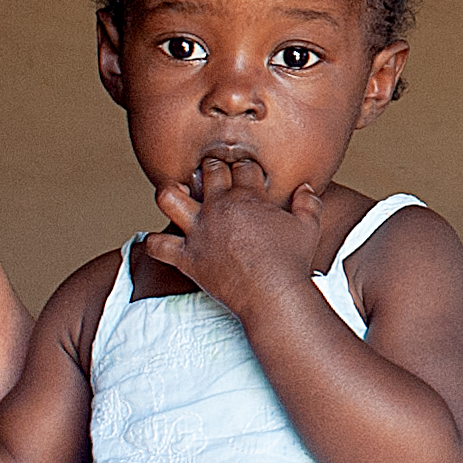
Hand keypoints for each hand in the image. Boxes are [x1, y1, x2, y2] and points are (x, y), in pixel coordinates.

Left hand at [146, 153, 332, 312]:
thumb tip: (306, 188)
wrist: (273, 295)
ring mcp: (199, 232)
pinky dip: (153, 243)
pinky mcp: (187, 258)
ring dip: (171, 192)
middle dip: (212, 169)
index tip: (248, 176)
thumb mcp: (308, 227)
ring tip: (179, 195)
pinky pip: (157, 246)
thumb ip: (308, 203)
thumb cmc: (292, 261)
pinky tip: (160, 242)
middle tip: (216, 179)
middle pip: (208, 171)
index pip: (243, 167)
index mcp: (247, 197)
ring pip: (168, 197)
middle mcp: (218, 208)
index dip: (246, 168)